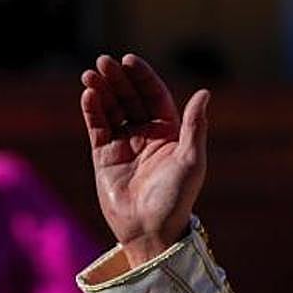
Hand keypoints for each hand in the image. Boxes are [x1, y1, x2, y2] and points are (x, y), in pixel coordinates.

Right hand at [80, 54, 208, 266]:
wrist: (151, 231)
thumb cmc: (176, 199)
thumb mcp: (191, 161)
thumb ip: (195, 126)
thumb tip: (205, 92)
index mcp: (171, 134)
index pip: (155, 97)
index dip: (143, 77)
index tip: (129, 61)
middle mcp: (148, 136)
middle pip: (131, 98)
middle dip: (118, 79)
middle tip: (104, 62)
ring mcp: (125, 145)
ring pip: (111, 109)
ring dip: (102, 90)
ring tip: (91, 73)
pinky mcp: (104, 156)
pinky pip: (97, 127)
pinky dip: (92, 110)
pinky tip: (88, 94)